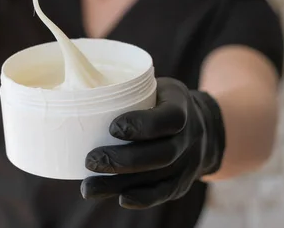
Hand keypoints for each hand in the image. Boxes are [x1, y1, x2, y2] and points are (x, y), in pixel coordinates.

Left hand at [81, 77, 225, 208]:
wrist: (203, 124)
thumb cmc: (162, 101)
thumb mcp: (153, 86)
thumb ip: (127, 92)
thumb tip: (79, 94)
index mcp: (181, 105)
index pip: (170, 118)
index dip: (142, 125)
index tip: (112, 128)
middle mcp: (190, 136)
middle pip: (162, 154)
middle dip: (123, 160)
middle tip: (90, 160)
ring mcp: (189, 162)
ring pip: (158, 177)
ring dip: (121, 184)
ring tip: (89, 187)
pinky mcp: (182, 182)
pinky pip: (163, 193)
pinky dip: (141, 198)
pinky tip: (118, 198)